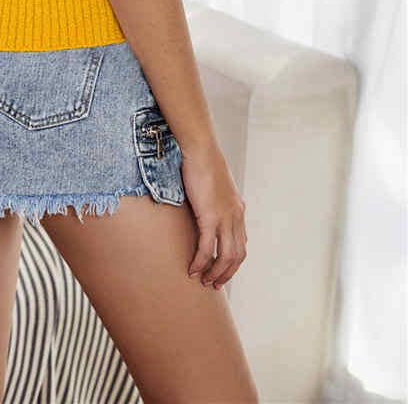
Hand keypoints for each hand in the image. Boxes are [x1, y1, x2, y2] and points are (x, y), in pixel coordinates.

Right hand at [181, 144, 247, 288]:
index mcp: (238, 209)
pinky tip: (193, 268)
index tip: (223, 271)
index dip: (233, 261)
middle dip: (227, 273)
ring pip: (225, 256)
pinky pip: (207, 247)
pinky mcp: (210, 216)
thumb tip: (206, 206)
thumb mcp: (215, 185)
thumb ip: (215, 199)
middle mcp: (236, 216)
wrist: (200, 149)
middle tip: (214, 284)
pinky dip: (201, 261)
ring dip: (215, 272)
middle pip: (237, 255)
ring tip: (204, 281)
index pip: (241, 243)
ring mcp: (225, 217)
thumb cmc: (203, 162)